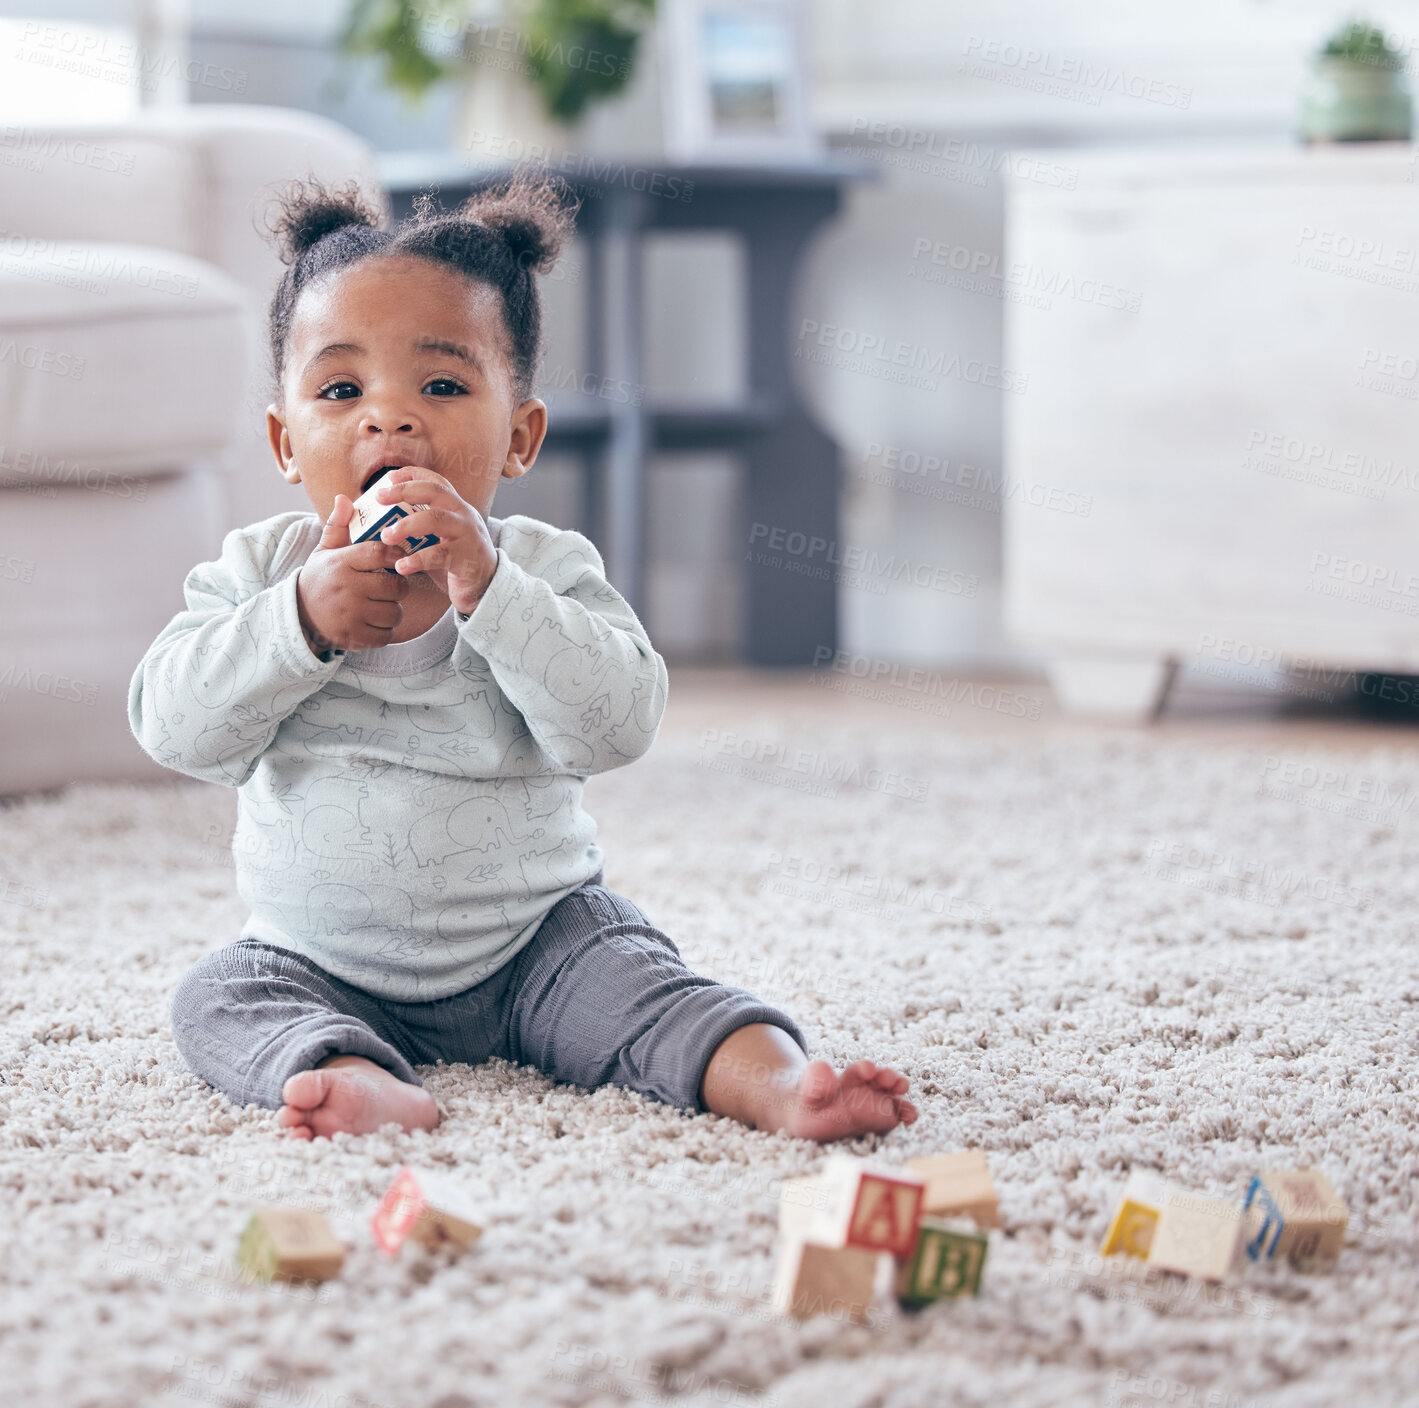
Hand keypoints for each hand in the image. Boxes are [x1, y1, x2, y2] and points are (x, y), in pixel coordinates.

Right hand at [294, 494, 411, 655]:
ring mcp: (350, 614)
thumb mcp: (324, 551)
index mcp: (341, 563)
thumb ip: (338, 526)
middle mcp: (347, 588)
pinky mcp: (353, 636)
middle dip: (399, 587)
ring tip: (383, 605)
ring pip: (394, 613)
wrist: (296, 615)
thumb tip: (344, 498)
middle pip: (395, 586)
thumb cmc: (319, 578)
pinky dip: (385, 631)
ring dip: (393, 610)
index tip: (397, 558)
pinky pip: (386, 635)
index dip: (395, 554)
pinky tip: (374, 622)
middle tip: (392, 586)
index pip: (379, 552)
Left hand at [376, 468, 497, 615]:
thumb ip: (420, 529)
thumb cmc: (458, 561)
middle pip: (435, 492)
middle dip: (404, 491)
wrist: (489, 588)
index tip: (389, 477)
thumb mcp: (442, 538)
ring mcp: (468, 535)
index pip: (436, 482)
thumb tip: (382, 525)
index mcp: (457, 508)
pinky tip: (401, 567)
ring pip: (436, 519)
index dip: (413, 474)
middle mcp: (464, 516)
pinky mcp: (467, 558)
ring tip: (385, 536)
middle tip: (379, 498)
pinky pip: (439, 555)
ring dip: (406, 525)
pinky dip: (417, 560)